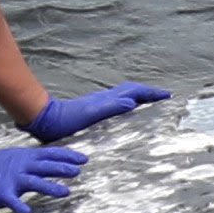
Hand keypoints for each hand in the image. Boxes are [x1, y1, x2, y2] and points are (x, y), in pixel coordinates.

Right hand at [0, 142, 87, 212]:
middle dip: (62, 168)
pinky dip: (20, 206)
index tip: (83, 159)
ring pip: (34, 182)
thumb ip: (34, 161)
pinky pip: (13, 201)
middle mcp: (21, 166)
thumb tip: (54, 162)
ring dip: (50, 187)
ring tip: (66, 192)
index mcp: (25, 157)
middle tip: (78, 172)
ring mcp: (12, 179)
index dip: (67, 156)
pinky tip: (27, 212)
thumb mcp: (16, 157)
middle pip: (45, 166)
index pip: (50, 154)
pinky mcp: (2, 192)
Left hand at [29, 83, 169, 138]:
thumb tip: (130, 102)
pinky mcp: (93, 113)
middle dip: (150, 94)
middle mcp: (105, 100)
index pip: (134, 92)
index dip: (152, 93)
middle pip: (132, 92)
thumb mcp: (90, 115)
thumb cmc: (66, 120)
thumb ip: (109, 107)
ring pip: (126, 98)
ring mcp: (99, 105)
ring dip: (141, 100)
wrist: (45, 120)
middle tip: (165, 98)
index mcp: (107, 100)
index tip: (168, 95)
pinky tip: (128, 116)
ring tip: (153, 105)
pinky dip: (129, 107)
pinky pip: (118, 107)